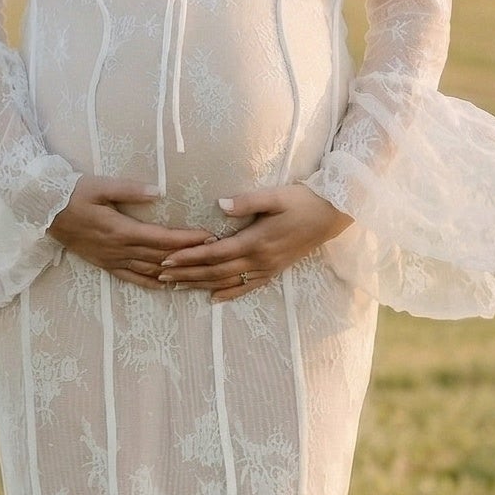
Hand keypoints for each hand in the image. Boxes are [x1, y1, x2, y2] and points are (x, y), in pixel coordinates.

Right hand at [46, 177, 210, 287]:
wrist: (43, 213)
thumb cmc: (72, 194)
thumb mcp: (99, 186)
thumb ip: (130, 189)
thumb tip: (159, 190)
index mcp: (120, 229)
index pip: (161, 237)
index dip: (186, 239)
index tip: (208, 237)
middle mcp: (119, 249)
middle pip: (161, 256)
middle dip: (189, 256)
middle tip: (213, 255)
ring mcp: (112, 259)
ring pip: (150, 271)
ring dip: (175, 274)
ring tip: (198, 274)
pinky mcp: (105, 264)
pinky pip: (132, 278)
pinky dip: (151, 283)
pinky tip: (166, 286)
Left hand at [157, 184, 351, 302]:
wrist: (333, 215)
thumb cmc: (304, 201)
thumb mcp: (277, 195)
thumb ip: (247, 201)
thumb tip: (219, 204)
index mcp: (257, 241)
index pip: (215, 253)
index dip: (190, 257)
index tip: (167, 259)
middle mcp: (259, 259)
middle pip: (216, 272)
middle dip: (187, 274)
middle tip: (161, 275)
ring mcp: (267, 268)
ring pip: (228, 282)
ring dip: (201, 285)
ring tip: (177, 286)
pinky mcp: (274, 270)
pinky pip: (247, 286)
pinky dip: (229, 293)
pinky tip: (213, 298)